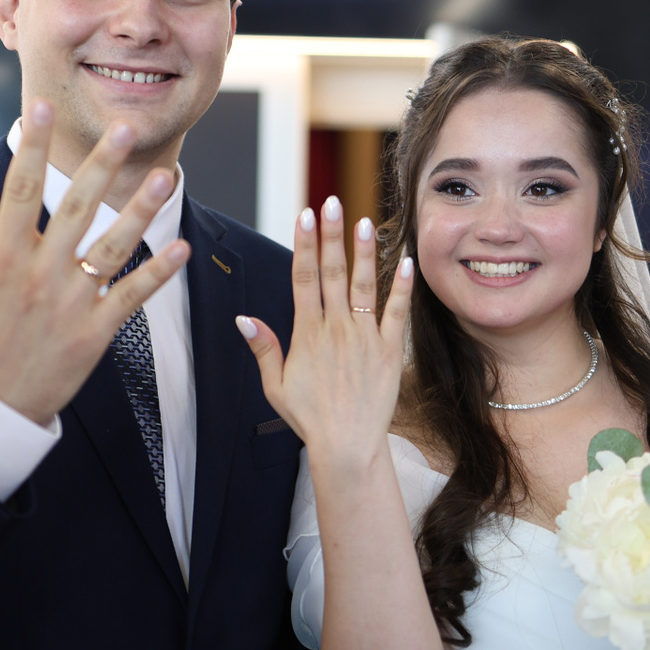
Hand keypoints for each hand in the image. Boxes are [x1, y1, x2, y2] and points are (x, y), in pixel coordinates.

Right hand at [0, 101, 189, 424]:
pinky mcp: (93, 334)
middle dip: (100, 166)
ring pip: (111, 248)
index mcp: (0, 259)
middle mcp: (38, 275)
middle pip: (74, 208)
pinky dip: (157, 274)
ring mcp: (68, 304)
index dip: (32, 147)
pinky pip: (130, 297)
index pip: (19, 189)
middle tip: (124, 130)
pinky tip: (180, 248)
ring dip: (140, 211)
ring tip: (165, 178)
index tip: (41, 109)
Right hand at [238, 197, 414, 471]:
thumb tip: (243, 319)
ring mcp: (363, 338)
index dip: (304, 245)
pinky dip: (402, 287)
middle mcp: (335, 330)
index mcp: (307, 335)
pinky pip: (396, 313)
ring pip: (363, 286)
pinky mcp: (387, 350)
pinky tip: (405, 261)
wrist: (348, 446)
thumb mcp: (276, 386)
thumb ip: (263, 349)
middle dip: (330, 236)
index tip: (304, 215)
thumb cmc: (310, 418)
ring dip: (364, 252)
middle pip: (332, 273)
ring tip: (364, 221)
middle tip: (330, 203)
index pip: (303, 279)